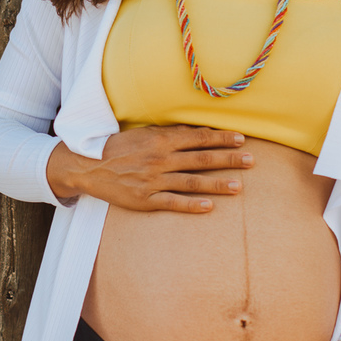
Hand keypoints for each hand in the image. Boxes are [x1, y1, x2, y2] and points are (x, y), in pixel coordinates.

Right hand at [46, 125, 253, 212]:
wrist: (88, 166)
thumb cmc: (120, 148)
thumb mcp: (144, 134)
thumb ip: (170, 134)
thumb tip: (197, 133)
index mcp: (161, 140)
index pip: (199, 138)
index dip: (222, 139)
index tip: (241, 139)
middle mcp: (161, 159)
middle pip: (202, 159)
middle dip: (229, 159)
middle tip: (252, 160)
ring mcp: (154, 180)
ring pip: (192, 182)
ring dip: (218, 184)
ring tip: (239, 186)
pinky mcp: (145, 199)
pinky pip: (173, 203)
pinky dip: (192, 205)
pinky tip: (210, 207)